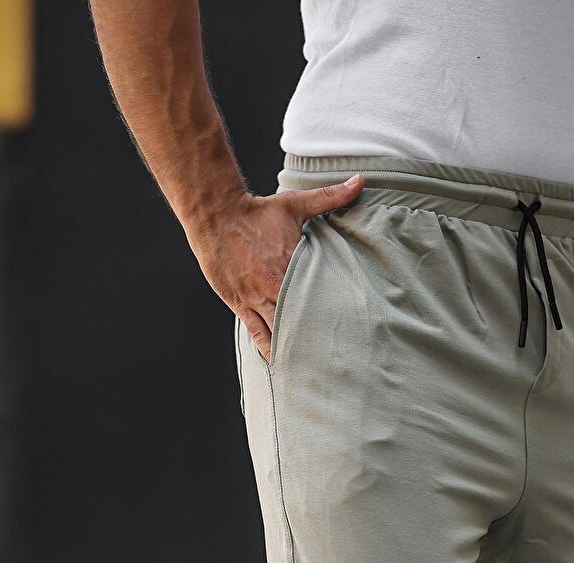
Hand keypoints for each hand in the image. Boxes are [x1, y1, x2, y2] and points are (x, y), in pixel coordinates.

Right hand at [185, 174, 363, 360]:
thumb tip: (360, 181)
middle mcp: (273, 289)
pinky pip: (256, 334)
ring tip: (312, 370)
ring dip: (293, 350)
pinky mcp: (239, 304)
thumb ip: (329, 197)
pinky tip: (280, 365)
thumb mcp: (294, 203)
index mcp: (290, 268)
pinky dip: (268, 349)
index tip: (348, 334)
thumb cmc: (256, 211)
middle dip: (316, 341)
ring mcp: (254, 299)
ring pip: (278, 334)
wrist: (214, 213)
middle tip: (336, 361)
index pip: (317, 300)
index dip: (332, 318)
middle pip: (300, 323)